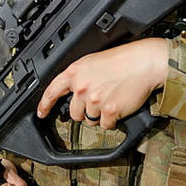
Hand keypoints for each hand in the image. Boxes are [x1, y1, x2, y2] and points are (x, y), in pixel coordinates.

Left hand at [37, 38, 168, 129]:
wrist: (143, 63)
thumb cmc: (121, 61)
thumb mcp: (92, 61)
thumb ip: (78, 76)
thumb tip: (71, 91)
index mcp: (75, 72)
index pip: (52, 91)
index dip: (44, 105)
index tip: (42, 113)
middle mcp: (82, 86)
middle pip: (74, 113)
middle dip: (85, 110)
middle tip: (99, 98)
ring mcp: (95, 99)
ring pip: (90, 120)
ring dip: (100, 115)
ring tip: (111, 98)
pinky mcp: (109, 110)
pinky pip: (106, 125)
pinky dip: (112, 120)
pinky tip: (118, 106)